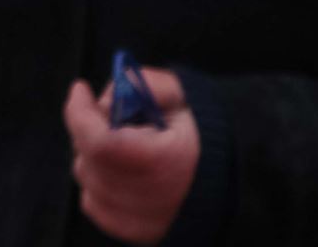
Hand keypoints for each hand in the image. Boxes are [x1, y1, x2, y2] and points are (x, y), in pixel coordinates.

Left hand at [64, 69, 198, 243]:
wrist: (237, 180)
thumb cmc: (210, 135)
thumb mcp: (185, 97)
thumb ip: (147, 86)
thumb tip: (112, 94)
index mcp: (159, 162)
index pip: (99, 141)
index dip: (80, 112)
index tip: (81, 89)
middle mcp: (147, 198)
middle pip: (89, 158)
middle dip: (89, 129)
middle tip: (110, 115)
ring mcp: (141, 221)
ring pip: (88, 180)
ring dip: (93, 155)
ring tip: (123, 143)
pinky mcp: (137, 232)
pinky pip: (95, 205)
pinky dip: (97, 183)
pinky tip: (118, 169)